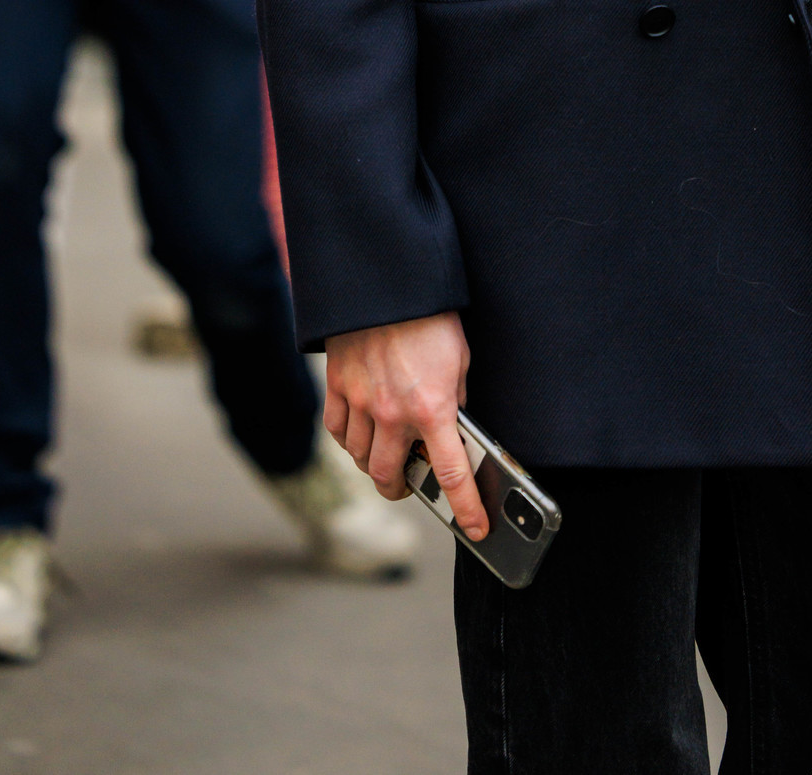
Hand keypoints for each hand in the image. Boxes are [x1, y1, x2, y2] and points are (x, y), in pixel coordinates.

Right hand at [323, 310, 487, 538]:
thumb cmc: (431, 318)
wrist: (389, 282)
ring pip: (360, 458)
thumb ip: (454, 399)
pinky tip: (358, 433)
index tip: (475, 528)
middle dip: (401, 488)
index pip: (452, 474)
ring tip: (384, 456)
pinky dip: (347, 439)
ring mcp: (361, 402)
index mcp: (434, 408)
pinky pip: (336, 430)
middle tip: (408, 484)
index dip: (466, 508)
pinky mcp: (338, 386)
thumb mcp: (460, 360)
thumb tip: (452, 426)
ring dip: (373, 464)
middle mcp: (394, 413)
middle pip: (389, 477)